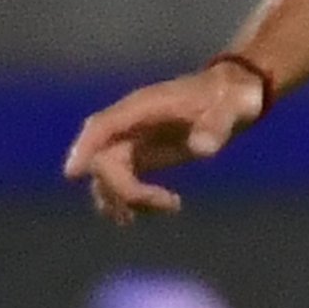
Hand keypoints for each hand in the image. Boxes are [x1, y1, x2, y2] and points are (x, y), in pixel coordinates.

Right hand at [63, 62, 267, 222]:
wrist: (234, 95)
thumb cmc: (232, 96)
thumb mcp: (234, 105)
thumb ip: (218, 124)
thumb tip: (201, 149)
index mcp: (144, 106)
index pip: (102, 126)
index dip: (85, 148)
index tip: (73, 174)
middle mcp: (129, 124)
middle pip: (102, 159)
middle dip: (124, 188)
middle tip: (170, 203)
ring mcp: (131, 141)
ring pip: (106, 174)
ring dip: (124, 199)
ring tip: (168, 208)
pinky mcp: (140, 156)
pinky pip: (119, 180)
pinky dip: (127, 199)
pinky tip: (151, 212)